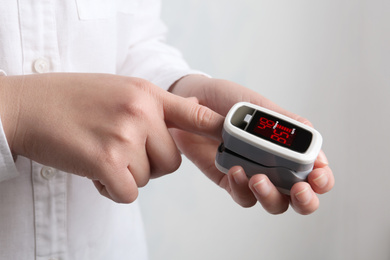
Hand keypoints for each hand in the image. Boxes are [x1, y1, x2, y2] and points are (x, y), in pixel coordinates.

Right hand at [0, 73, 222, 202]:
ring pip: (148, 177)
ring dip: (127, 174)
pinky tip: (95, 170)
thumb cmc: (73, 98)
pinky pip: (128, 192)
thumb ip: (155, 105)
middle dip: (149, 163)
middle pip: (171, 160)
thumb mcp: (121, 88)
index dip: (217, 129)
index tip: (232, 141)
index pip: (194, 114)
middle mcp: (141, 112)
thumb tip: (191, 115)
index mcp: (147, 93)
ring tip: (101, 152)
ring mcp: (124, 136)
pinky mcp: (106, 161)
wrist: (28, 106)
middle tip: (122, 151)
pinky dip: (113, 188)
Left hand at [169, 75, 333, 214]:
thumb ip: (284, 120)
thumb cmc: (227, 100)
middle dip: (306, 200)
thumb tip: (310, 132)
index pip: (314, 170)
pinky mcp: (231, 182)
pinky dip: (242, 189)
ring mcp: (254, 176)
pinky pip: (242, 196)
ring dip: (272, 197)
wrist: (191, 101)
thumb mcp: (258, 105)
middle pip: (300, 197)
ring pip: (274, 203)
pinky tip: (236, 171)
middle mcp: (276, 167)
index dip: (322, 178)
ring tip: (259, 179)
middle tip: (300, 189)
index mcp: (288, 148)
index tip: (318, 173)